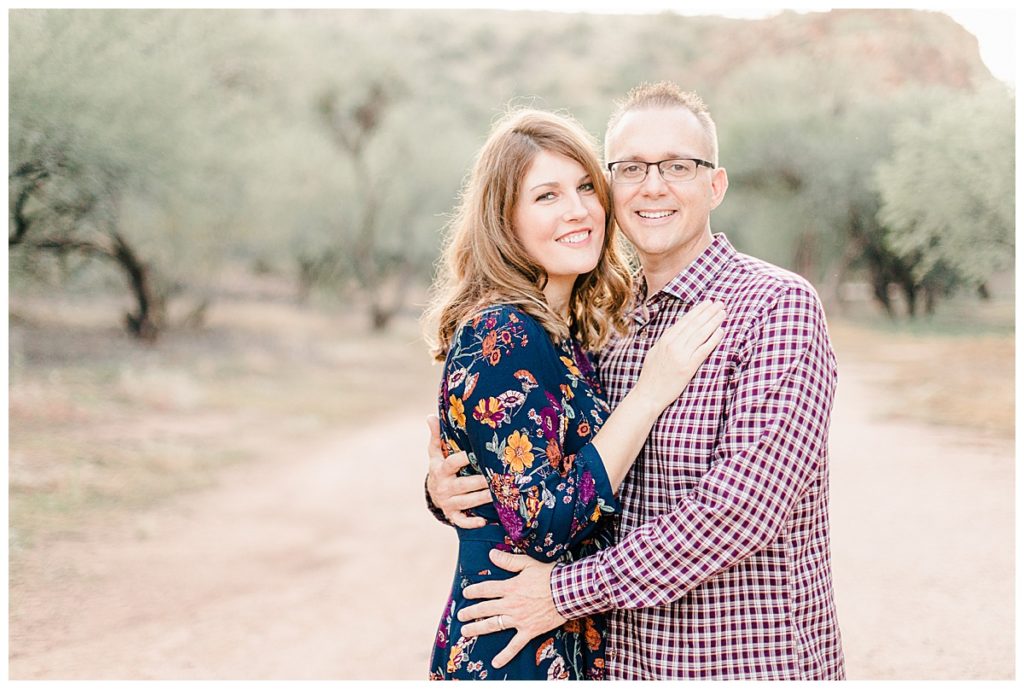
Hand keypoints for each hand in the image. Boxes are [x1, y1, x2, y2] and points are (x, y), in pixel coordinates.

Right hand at [425, 416, 489, 527]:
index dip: (460, 460)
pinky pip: (461, 521)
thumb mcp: (435, 452)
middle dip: (478, 483)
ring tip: (497, 494)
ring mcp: (448, 502)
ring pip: (466, 502)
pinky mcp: (452, 514)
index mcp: (440, 470)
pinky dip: (471, 523)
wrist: (433, 491)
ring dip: (481, 499)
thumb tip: (431, 416)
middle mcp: (444, 487)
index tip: (471, 455)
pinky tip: (484, 521)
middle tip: (494, 478)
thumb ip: (436, 435)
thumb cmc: (440, 466)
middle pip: (462, 485)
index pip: (450, 464)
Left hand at [457, 550, 565, 667]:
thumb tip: (491, 554)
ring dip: (477, 629)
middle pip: (485, 609)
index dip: (474, 591)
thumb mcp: (528, 563)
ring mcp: (518, 619)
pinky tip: (495, 663)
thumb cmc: (550, 575)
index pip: (486, 589)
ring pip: (493, 625)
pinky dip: (505, 655)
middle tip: (460, 615)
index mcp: (510, 587)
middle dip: (470, 612)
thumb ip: (509, 560)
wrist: (568, 592)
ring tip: (465, 632)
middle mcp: (510, 605)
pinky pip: (514, 646)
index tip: (465, 593)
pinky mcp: (528, 631)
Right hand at [636, 300, 725, 409]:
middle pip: (694, 324)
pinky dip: (713, 339)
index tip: (708, 303)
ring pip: (701, 333)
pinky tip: (721, 331)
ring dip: (714, 321)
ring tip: (723, 313)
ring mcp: (681, 355)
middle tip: (720, 303)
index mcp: (665, 339)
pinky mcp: (688, 367)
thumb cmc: (651, 375)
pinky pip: (703, 349)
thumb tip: (677, 329)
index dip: (698, 310)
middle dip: (708, 312)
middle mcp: (673, 345)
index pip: (685, 321)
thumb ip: (666, 340)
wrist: (648, 394)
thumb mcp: (655, 352)